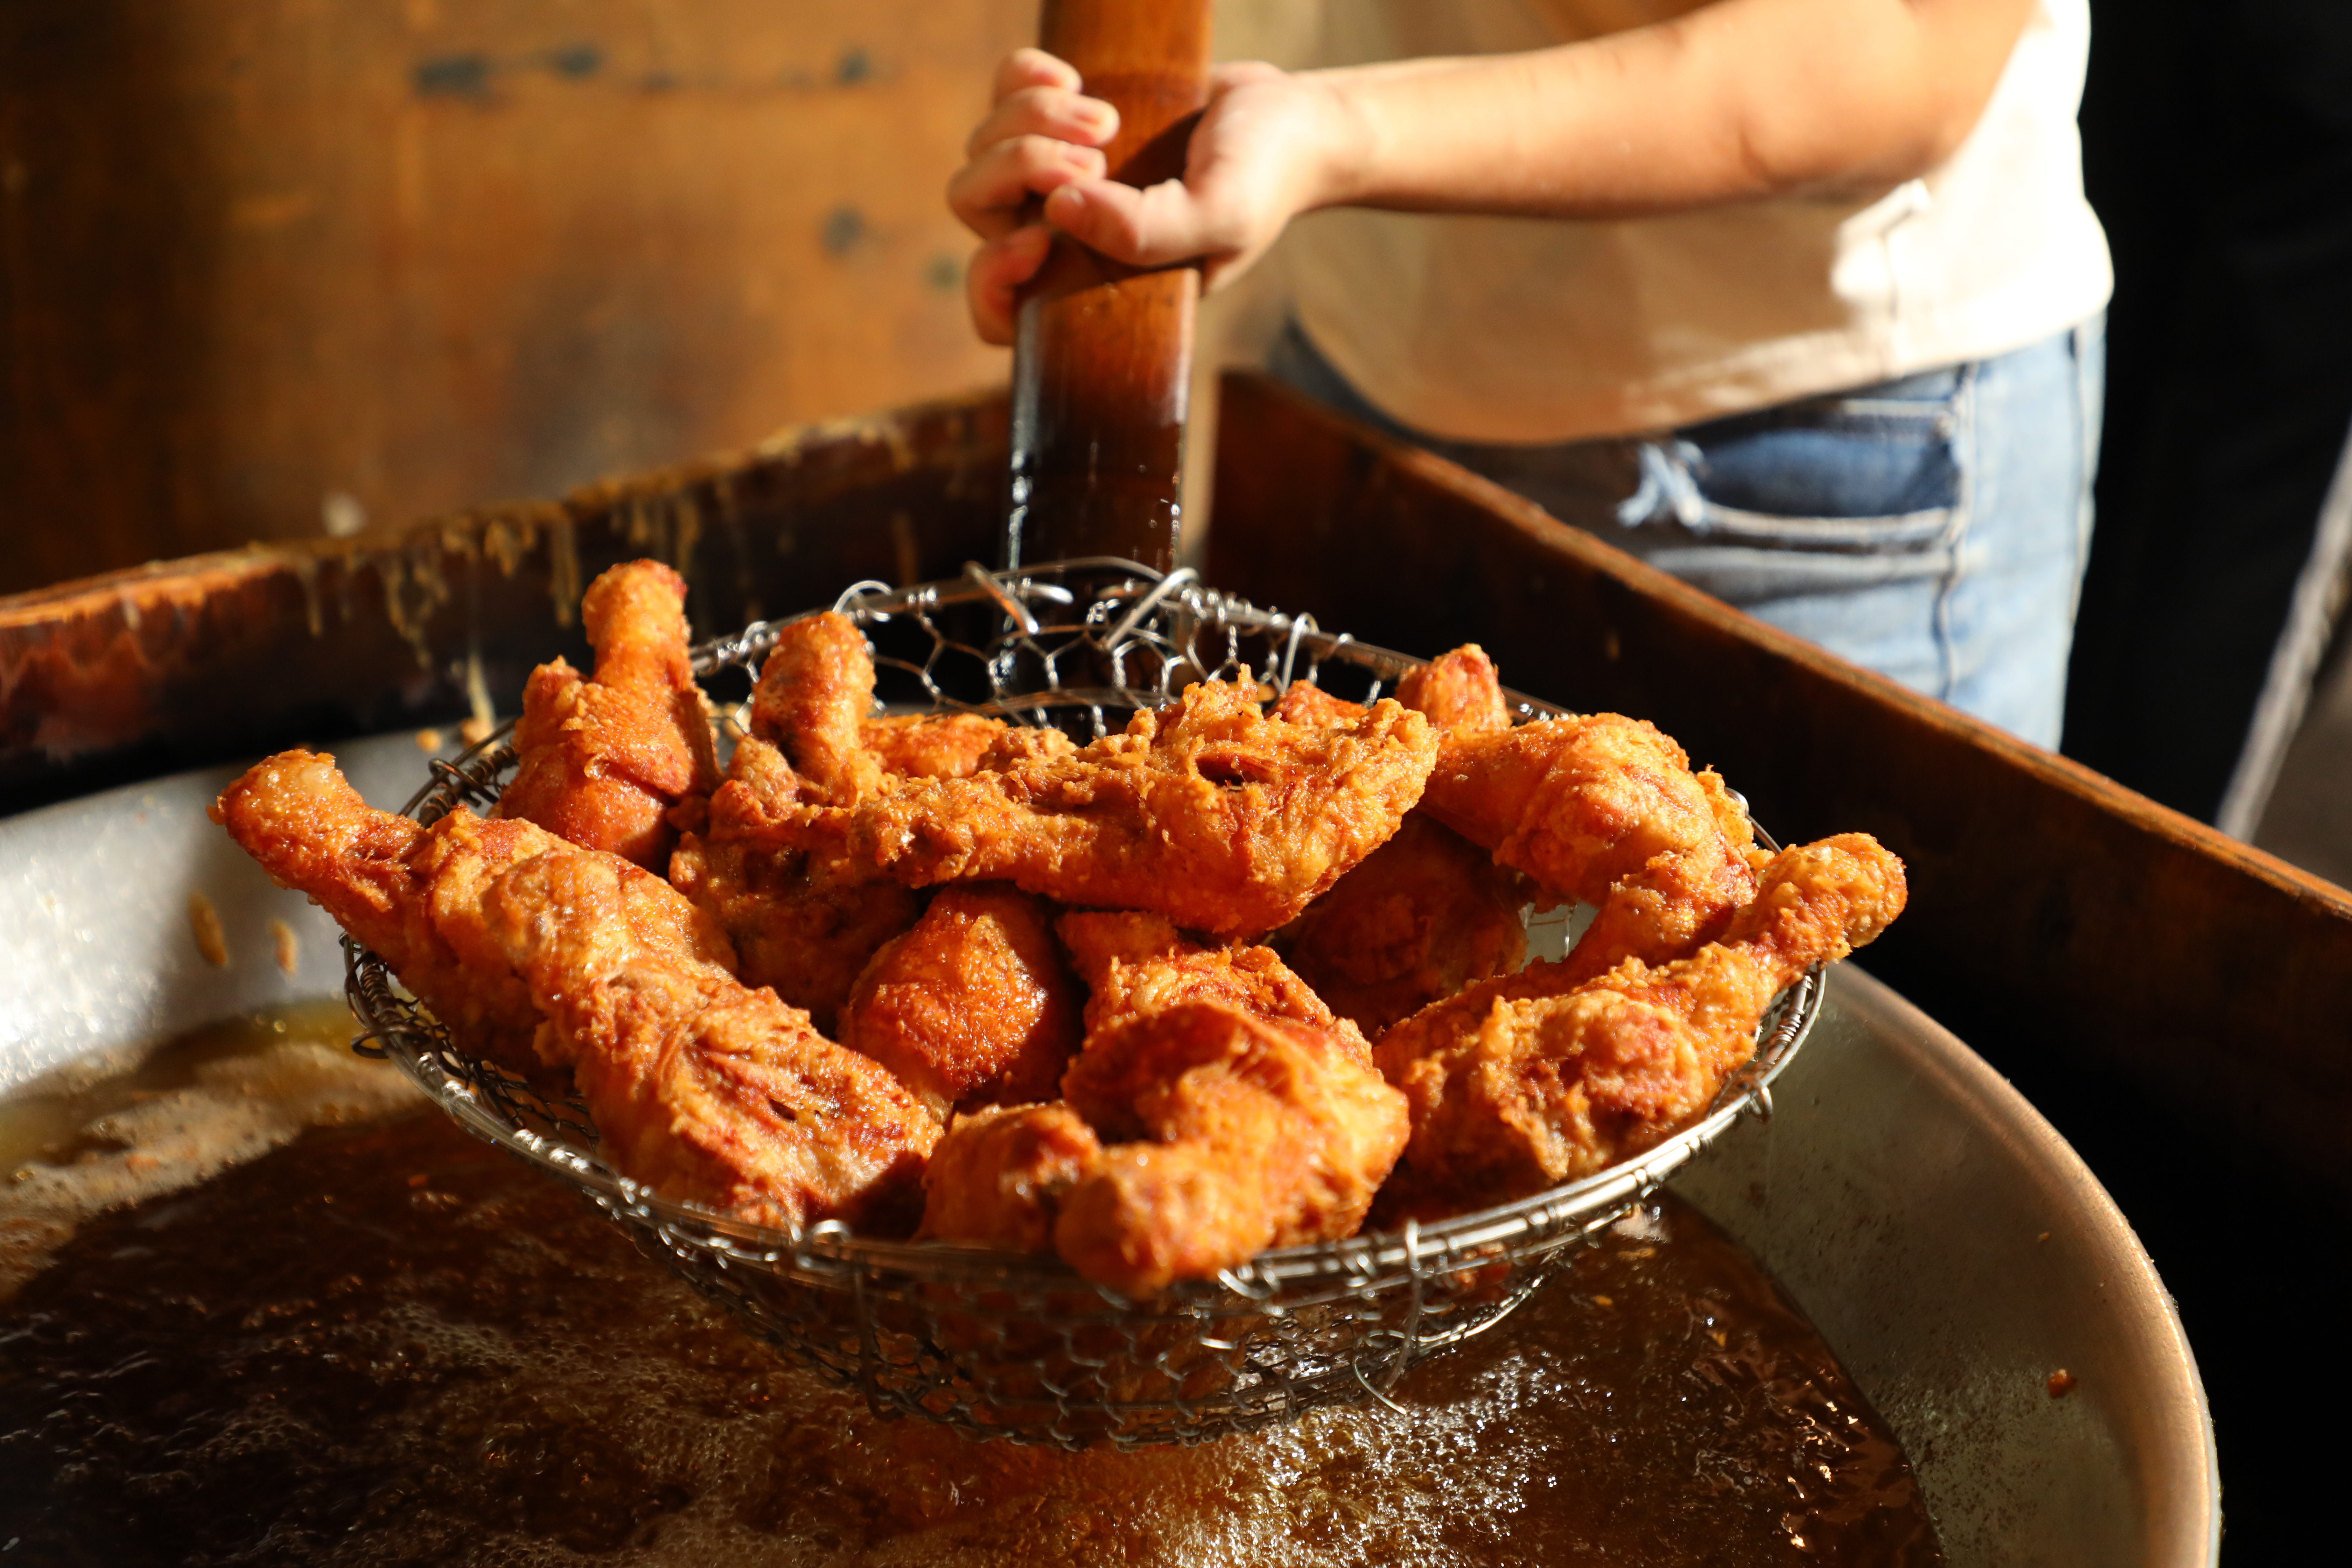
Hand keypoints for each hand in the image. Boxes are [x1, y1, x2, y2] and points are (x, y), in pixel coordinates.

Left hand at [949, 49, 1353, 343]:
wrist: (1292, 117)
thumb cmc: (1264, 180)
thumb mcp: (1221, 217)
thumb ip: (1146, 232)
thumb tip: (1057, 209)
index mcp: (1093, 285)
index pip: (999, 313)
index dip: (992, 278)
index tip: (1038, 238)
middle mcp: (1064, 233)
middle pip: (977, 207)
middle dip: (1021, 166)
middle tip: (1099, 149)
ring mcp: (1057, 172)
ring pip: (985, 146)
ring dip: (1032, 117)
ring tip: (1107, 118)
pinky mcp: (1062, 115)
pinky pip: (1005, 92)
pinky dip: (1026, 77)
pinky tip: (1074, 78)